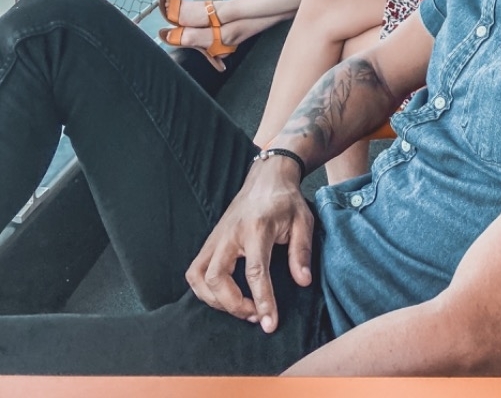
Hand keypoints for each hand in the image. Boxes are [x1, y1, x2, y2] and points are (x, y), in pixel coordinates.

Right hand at [185, 157, 312, 332]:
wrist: (267, 177)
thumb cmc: (286, 200)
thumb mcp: (303, 221)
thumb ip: (301, 252)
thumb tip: (303, 282)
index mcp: (256, 228)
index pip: (255, 271)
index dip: (262, 300)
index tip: (270, 323)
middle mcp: (231, 233)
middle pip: (217, 277)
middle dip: (233, 305)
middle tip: (256, 315)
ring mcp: (216, 236)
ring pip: (199, 276)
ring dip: (215, 300)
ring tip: (240, 308)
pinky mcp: (210, 240)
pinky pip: (195, 270)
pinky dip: (203, 289)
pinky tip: (223, 296)